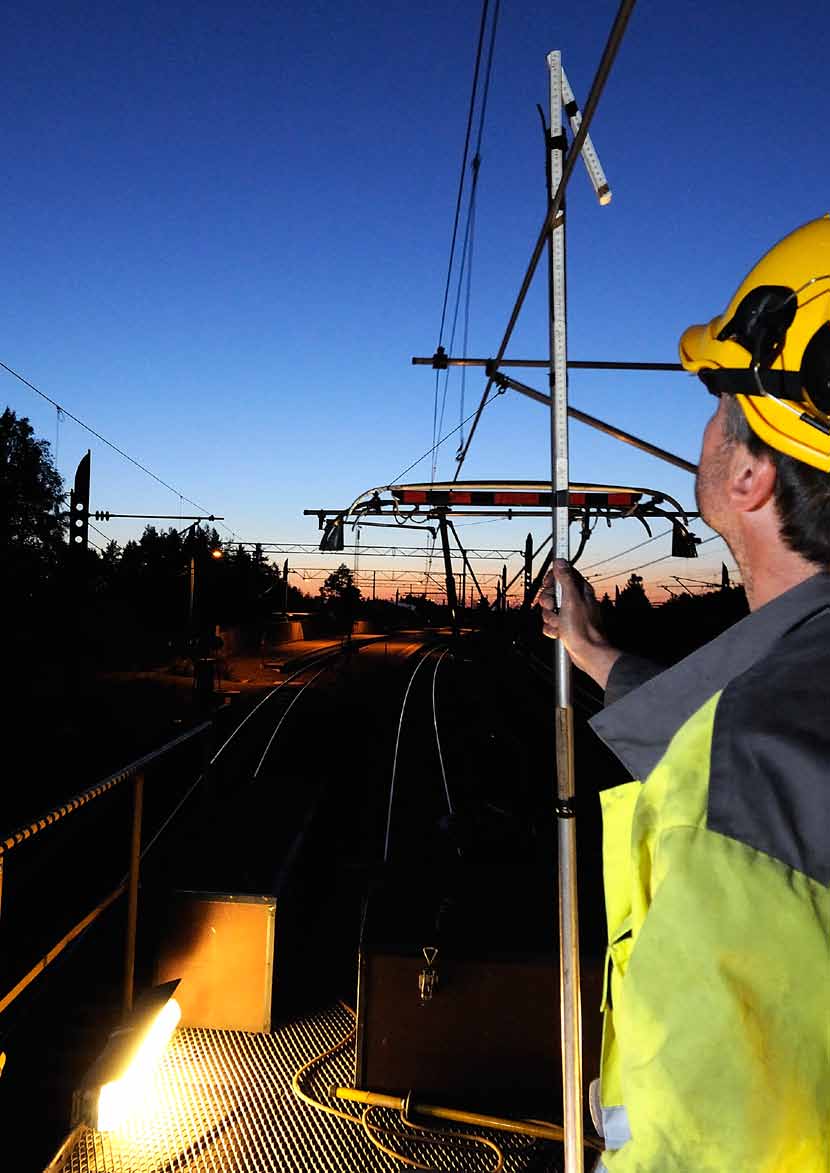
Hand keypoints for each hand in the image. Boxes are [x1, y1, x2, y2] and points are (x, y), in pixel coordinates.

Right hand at [535, 559, 620, 688]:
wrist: (588, 654)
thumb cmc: (583, 629)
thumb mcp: (571, 599)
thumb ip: (565, 579)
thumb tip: (560, 561)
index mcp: (579, 590)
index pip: (562, 574)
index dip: (552, 579)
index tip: (549, 585)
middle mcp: (575, 600)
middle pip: (551, 593)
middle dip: (548, 603)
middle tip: (554, 608)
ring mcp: (570, 614)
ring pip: (549, 610)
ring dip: (550, 618)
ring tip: (560, 625)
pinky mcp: (565, 627)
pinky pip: (550, 624)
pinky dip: (551, 629)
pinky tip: (559, 633)